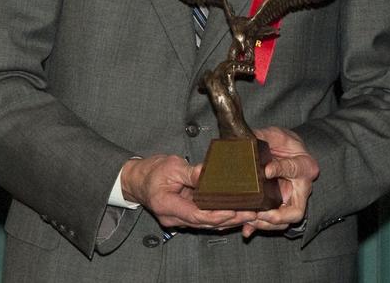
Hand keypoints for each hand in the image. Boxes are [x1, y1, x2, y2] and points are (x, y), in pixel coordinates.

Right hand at [120, 155, 256, 231]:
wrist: (139, 180)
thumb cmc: (152, 171)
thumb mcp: (171, 166)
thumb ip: (191, 172)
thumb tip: (209, 172)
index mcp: (166, 205)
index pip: (195, 214)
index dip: (216, 215)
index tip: (233, 211)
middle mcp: (173, 217)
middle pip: (204, 222)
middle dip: (229, 219)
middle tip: (250, 214)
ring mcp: (178, 219)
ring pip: (206, 224)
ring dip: (228, 220)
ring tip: (249, 214)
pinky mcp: (185, 215)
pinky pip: (204, 219)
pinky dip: (220, 216)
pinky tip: (236, 213)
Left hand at [241, 126, 319, 236]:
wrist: (287, 150)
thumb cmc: (284, 142)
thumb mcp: (275, 135)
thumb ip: (262, 137)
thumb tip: (244, 142)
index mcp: (305, 165)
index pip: (295, 169)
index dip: (281, 170)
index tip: (266, 170)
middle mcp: (302, 188)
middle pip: (296, 211)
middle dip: (276, 216)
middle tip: (259, 212)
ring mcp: (291, 200)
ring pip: (284, 222)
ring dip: (266, 224)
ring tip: (249, 219)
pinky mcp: (280, 206)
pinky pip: (272, 222)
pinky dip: (259, 227)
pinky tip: (246, 230)